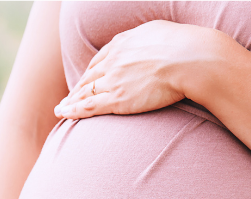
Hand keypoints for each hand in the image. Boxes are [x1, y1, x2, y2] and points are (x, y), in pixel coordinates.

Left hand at [53, 20, 212, 119]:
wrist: (188, 59)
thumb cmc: (182, 45)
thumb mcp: (157, 32)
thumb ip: (145, 39)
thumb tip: (147, 42)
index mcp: (122, 43)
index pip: (100, 60)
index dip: (91, 72)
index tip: (86, 79)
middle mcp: (113, 61)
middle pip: (89, 77)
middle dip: (77, 88)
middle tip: (68, 98)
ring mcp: (113, 80)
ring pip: (85, 92)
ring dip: (71, 102)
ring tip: (61, 109)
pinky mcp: (118, 99)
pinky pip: (89, 106)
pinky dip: (74, 110)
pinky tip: (64, 114)